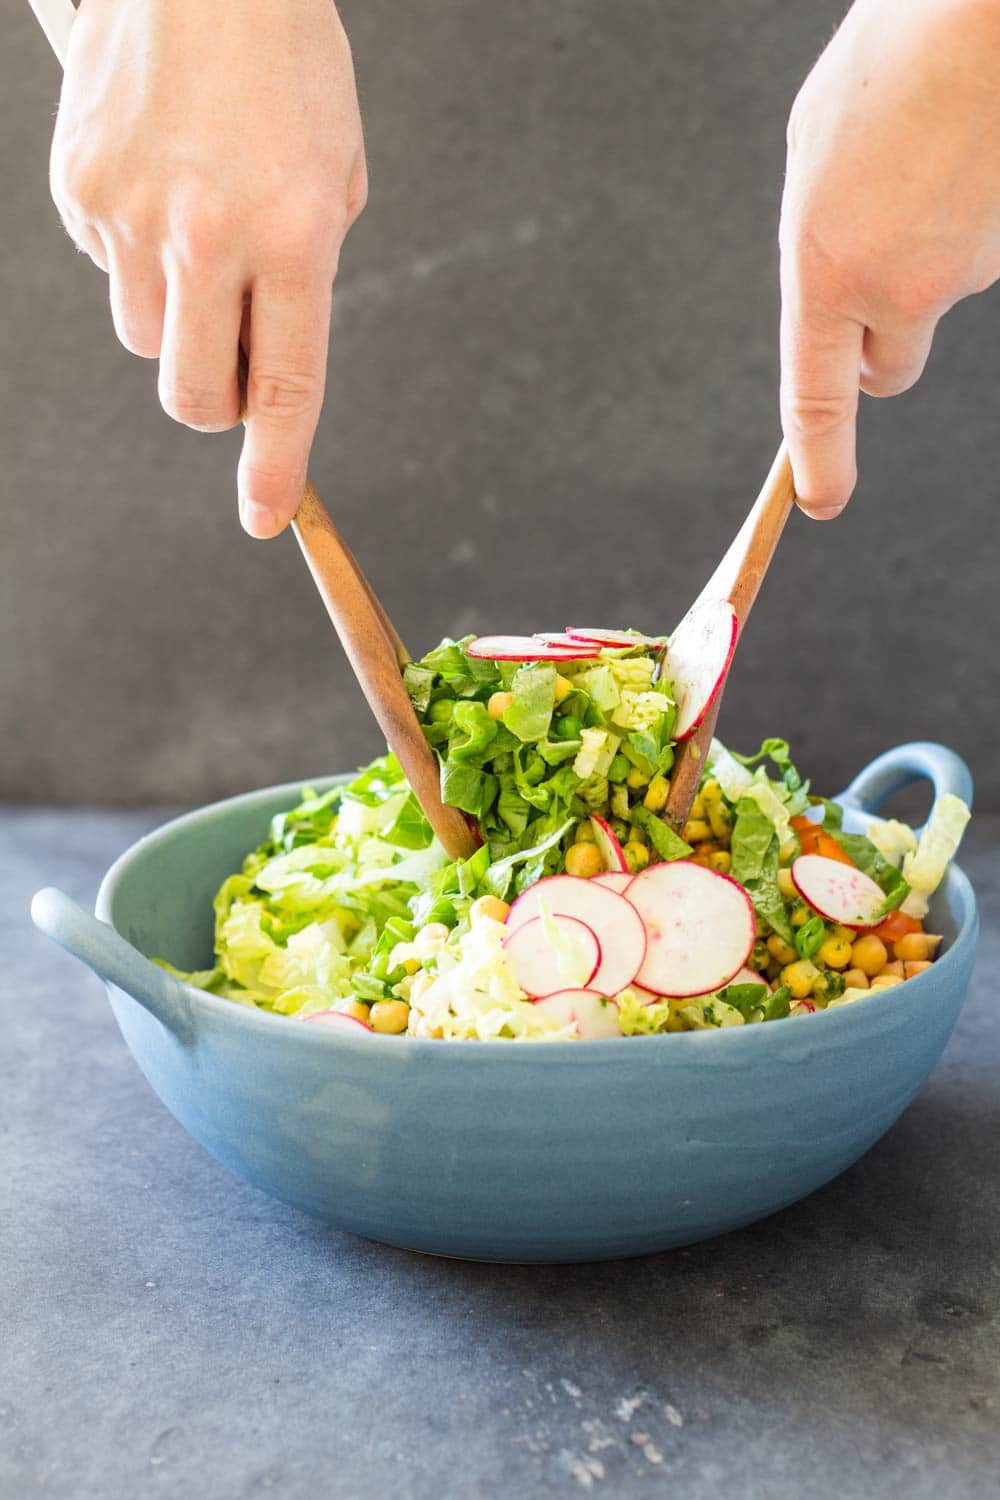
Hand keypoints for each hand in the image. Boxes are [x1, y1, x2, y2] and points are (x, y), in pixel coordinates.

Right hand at [50, 0, 366, 537]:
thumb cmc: (286, 67)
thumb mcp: (336, 176)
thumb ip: (306, 277)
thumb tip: (263, 356)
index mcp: (292, 238)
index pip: (285, 389)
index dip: (275, 466)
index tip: (267, 516)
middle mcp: (207, 237)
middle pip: (194, 395)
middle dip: (216, 404)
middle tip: (236, 362)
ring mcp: (131, 215)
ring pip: (145, 342)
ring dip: (176, 324)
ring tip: (198, 239)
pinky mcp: (78, 189)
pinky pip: (106, 272)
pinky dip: (136, 258)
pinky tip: (160, 189)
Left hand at [779, 0, 999, 515]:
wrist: (988, 13)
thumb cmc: (894, 61)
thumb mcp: (816, 151)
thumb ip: (820, 236)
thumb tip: (844, 285)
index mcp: (827, 270)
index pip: (818, 401)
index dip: (820, 460)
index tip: (820, 502)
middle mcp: (901, 288)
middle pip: (889, 371)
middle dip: (879, 351)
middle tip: (876, 291)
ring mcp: (970, 270)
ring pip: (940, 292)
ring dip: (926, 247)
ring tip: (925, 156)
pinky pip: (979, 246)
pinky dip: (967, 213)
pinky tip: (964, 150)